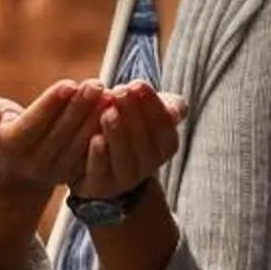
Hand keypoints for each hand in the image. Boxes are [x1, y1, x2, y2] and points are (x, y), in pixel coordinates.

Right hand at [0, 80, 108, 190]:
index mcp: (9, 147)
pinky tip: (115, 109)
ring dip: (95, 118)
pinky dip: (103, 131)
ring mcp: (56, 171)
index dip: (51, 104)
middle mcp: (33, 163)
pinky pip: (91, 151)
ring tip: (108, 93)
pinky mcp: (74, 173)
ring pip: (79, 143)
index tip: (69, 84)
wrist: (15, 165)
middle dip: (79, 107)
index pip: (33, 124)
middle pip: (60, 133)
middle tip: (96, 84)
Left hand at [73, 81, 184, 203]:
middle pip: (144, 143)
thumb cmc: (129, 127)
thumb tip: (175, 110)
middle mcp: (147, 166)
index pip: (165, 128)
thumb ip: (166, 106)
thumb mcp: (148, 112)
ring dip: (118, 135)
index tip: (137, 84)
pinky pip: (101, 172)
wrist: (101, 162)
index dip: (153, 106)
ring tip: (108, 112)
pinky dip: (99, 156)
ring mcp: (124, 178)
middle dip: (133, 115)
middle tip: (120, 91)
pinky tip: (95, 139)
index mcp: (164, 147)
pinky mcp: (100, 185)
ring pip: (124, 158)